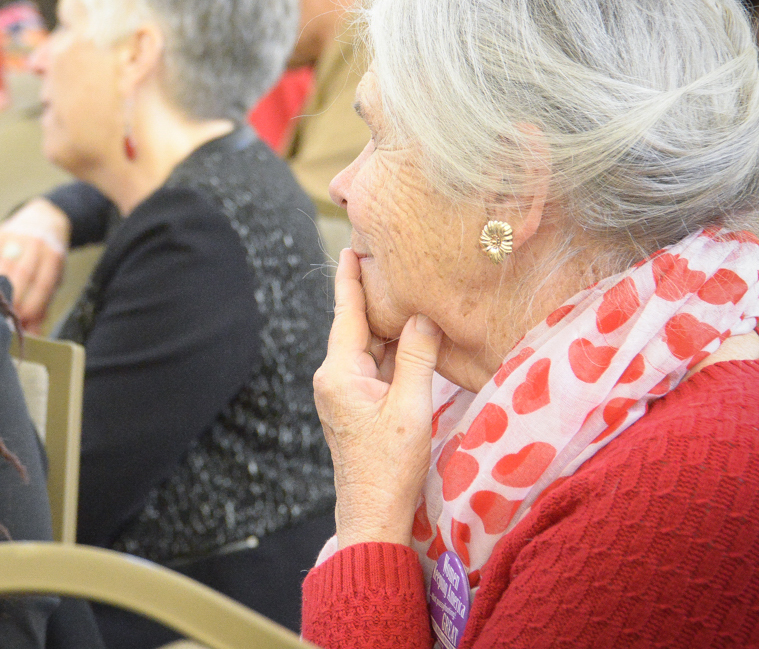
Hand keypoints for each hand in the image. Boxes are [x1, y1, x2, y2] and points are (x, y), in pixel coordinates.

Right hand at [0, 198, 69, 325]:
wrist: (43, 218)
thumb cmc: (48, 257)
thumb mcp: (54, 277)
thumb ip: (43, 305)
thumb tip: (32, 335)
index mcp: (53, 256)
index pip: (42, 283)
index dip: (31, 305)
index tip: (22, 323)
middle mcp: (35, 244)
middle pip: (21, 274)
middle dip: (12, 299)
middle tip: (4, 321)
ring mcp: (15, 237)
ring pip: (2, 266)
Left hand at [313, 250, 440, 547]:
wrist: (372, 514)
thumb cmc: (390, 465)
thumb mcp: (411, 408)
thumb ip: (418, 357)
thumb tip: (423, 315)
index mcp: (339, 371)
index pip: (347, 312)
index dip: (352, 278)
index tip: (353, 245)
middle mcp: (335, 376)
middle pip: (359, 325)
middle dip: (376, 295)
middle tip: (392, 257)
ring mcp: (344, 391)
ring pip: (370, 346)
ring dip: (390, 322)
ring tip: (408, 287)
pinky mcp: (357, 404)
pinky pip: (377, 365)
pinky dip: (395, 348)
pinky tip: (414, 334)